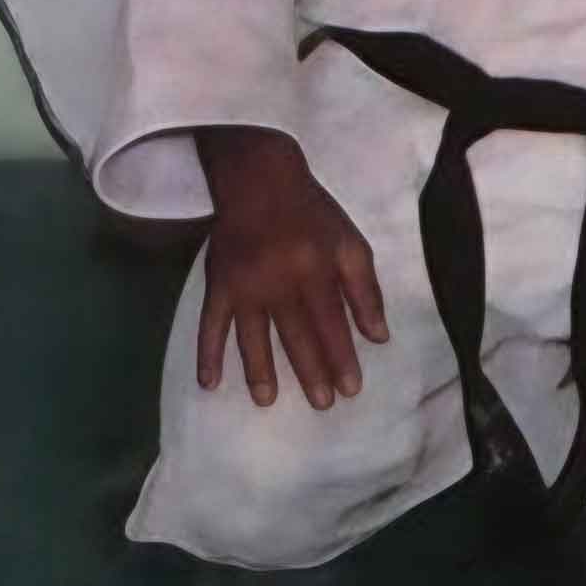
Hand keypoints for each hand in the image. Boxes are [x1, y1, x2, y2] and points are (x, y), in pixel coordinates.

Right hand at [194, 127, 387, 408]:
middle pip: (296, 335)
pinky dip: (207, 354)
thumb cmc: (313, 214)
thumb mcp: (350, 241)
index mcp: (315, 268)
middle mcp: (279, 281)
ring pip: (253, 337)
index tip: (351, 388)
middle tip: (322, 405)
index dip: (342, 357)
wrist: (260, 180)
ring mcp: (244, 285)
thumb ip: (365, 289)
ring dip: (260, 371)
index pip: (331, 323)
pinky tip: (209, 383)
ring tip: (268, 400)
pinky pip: (209, 325)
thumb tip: (379, 336)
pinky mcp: (218, 284)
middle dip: (311, 372)